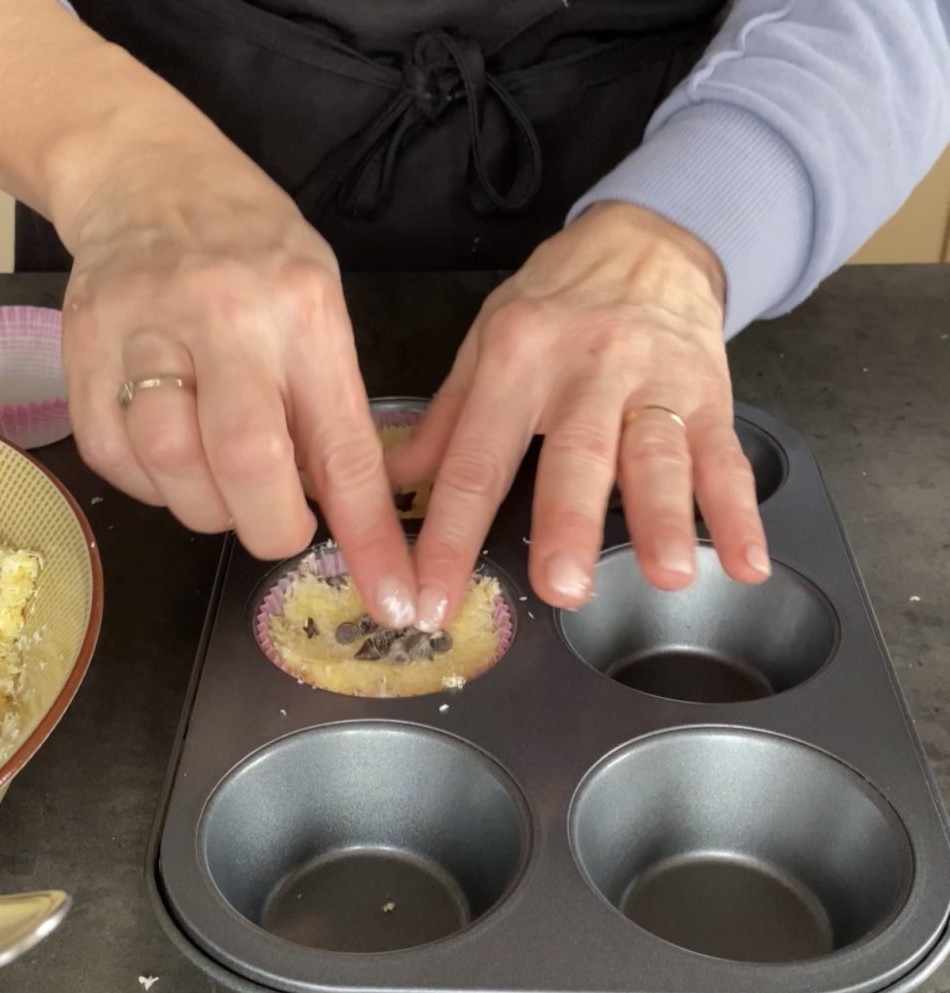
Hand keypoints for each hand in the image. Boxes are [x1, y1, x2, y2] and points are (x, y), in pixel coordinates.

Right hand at [60, 146, 416, 627]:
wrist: (149, 181)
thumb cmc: (256, 252)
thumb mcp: (320, 309)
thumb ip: (329, 406)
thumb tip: (339, 512)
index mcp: (304, 311)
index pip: (345, 447)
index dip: (371, 537)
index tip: (393, 598)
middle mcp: (225, 316)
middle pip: (244, 459)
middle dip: (271, 526)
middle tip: (280, 528)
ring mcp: (143, 328)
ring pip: (169, 465)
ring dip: (207, 506)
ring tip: (223, 481)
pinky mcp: (81, 347)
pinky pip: (112, 455)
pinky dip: (150, 484)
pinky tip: (173, 459)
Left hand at [386, 201, 769, 629]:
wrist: (648, 241)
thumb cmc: (556, 299)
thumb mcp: (488, 339)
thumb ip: (449, 417)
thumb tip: (396, 483)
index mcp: (516, 359)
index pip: (475, 461)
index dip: (450, 536)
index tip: (432, 599)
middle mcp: (586, 370)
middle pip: (577, 453)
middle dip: (571, 522)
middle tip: (564, 587)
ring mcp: (654, 383)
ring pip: (659, 454)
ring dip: (665, 517)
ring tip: (669, 574)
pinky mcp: (710, 394)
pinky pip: (727, 457)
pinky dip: (741, 512)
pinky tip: (748, 562)